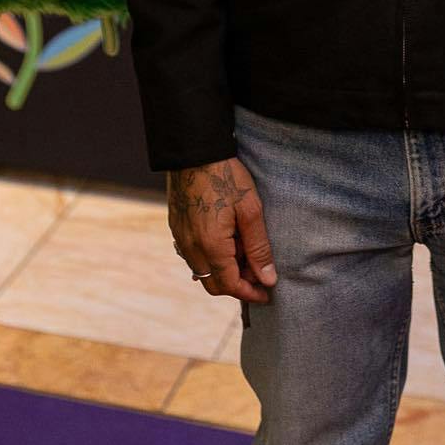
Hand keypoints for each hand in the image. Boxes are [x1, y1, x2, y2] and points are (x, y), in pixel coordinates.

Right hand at [167, 158, 275, 303]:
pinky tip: (226, 239)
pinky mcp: (176, 226)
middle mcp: (190, 247)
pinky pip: (192, 255)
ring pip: (202, 271)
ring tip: (244, 249)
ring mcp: (180, 237)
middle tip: (258, 271)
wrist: (193, 150)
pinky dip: (211, 257)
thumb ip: (258, 248)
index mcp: (210, 245)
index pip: (229, 285)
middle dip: (237, 284)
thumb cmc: (225, 176)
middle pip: (213, 284)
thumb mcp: (250, 210)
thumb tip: (268, 279)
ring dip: (224, 270)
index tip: (267, 293)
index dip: (250, 293)